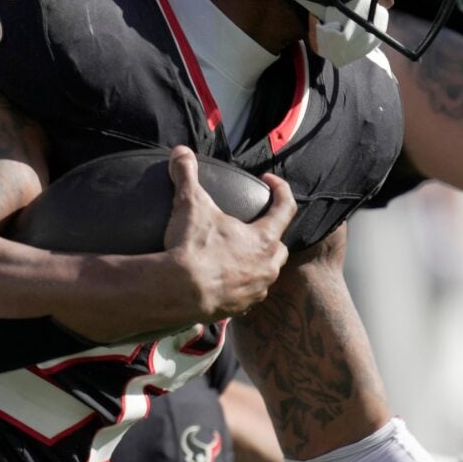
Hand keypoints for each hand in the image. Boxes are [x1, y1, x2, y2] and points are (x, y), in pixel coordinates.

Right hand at [162, 150, 296, 320]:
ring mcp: (254, 291)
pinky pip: (246, 296)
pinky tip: (223, 282)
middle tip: (253, 227)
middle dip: (270, 236)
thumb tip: (179, 152)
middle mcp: (266, 266)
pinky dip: (238, 287)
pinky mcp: (237, 309)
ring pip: (264, 274)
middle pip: (278, 247)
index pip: (285, 207)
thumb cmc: (192, 247)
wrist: (177, 292)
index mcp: (264, 238)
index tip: (269, 181)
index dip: (280, 189)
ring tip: (237, 257)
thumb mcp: (189, 205)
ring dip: (255, 264)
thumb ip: (186, 175)